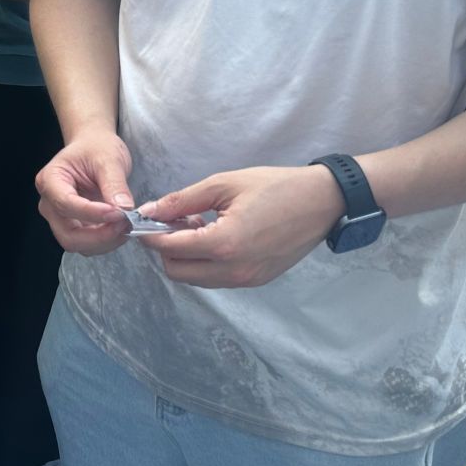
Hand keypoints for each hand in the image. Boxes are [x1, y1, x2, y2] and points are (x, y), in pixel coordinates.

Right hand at [33, 131, 134, 254]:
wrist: (94, 148)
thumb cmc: (96, 148)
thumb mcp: (108, 159)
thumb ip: (115, 184)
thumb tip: (124, 209)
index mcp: (50, 180)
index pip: (66, 204)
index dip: (92, 213)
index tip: (119, 213)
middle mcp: (50, 204)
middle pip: (67, 235)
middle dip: (98, 236)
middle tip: (125, 224)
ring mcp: (60, 218)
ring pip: (77, 244)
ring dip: (104, 241)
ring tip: (127, 225)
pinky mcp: (74, 227)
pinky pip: (87, 243)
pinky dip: (105, 241)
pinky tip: (121, 228)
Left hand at [136, 163, 345, 288]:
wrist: (322, 202)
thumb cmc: (276, 187)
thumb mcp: (224, 184)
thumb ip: (183, 200)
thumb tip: (150, 210)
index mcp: (225, 244)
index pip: (170, 248)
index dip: (150, 234)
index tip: (142, 221)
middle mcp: (234, 270)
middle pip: (177, 272)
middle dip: (167, 248)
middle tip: (176, 221)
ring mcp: (246, 280)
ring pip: (196, 278)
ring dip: (187, 256)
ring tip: (199, 226)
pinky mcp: (256, 281)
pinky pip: (217, 279)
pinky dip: (207, 262)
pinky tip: (216, 236)